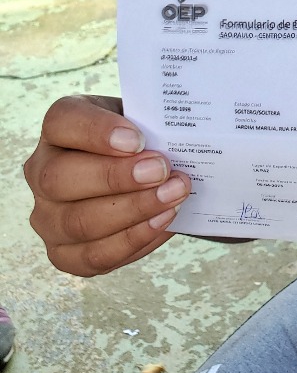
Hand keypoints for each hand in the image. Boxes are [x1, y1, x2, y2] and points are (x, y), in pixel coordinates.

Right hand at [23, 95, 191, 276]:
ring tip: (173, 196)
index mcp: (59, 127)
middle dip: (116, 177)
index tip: (137, 139)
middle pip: (61, 178)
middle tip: (162, 170)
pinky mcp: (64, 252)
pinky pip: (94, 256)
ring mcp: (48, 216)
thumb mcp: (141, 117)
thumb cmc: (140, 139)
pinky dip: (133, 240)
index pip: (62, 121)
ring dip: (132, 211)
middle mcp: (42, 171)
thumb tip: (178, 136)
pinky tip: (164, 221)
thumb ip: (151, 121)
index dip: (96, 131)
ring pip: (78, 222)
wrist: (141, 171)